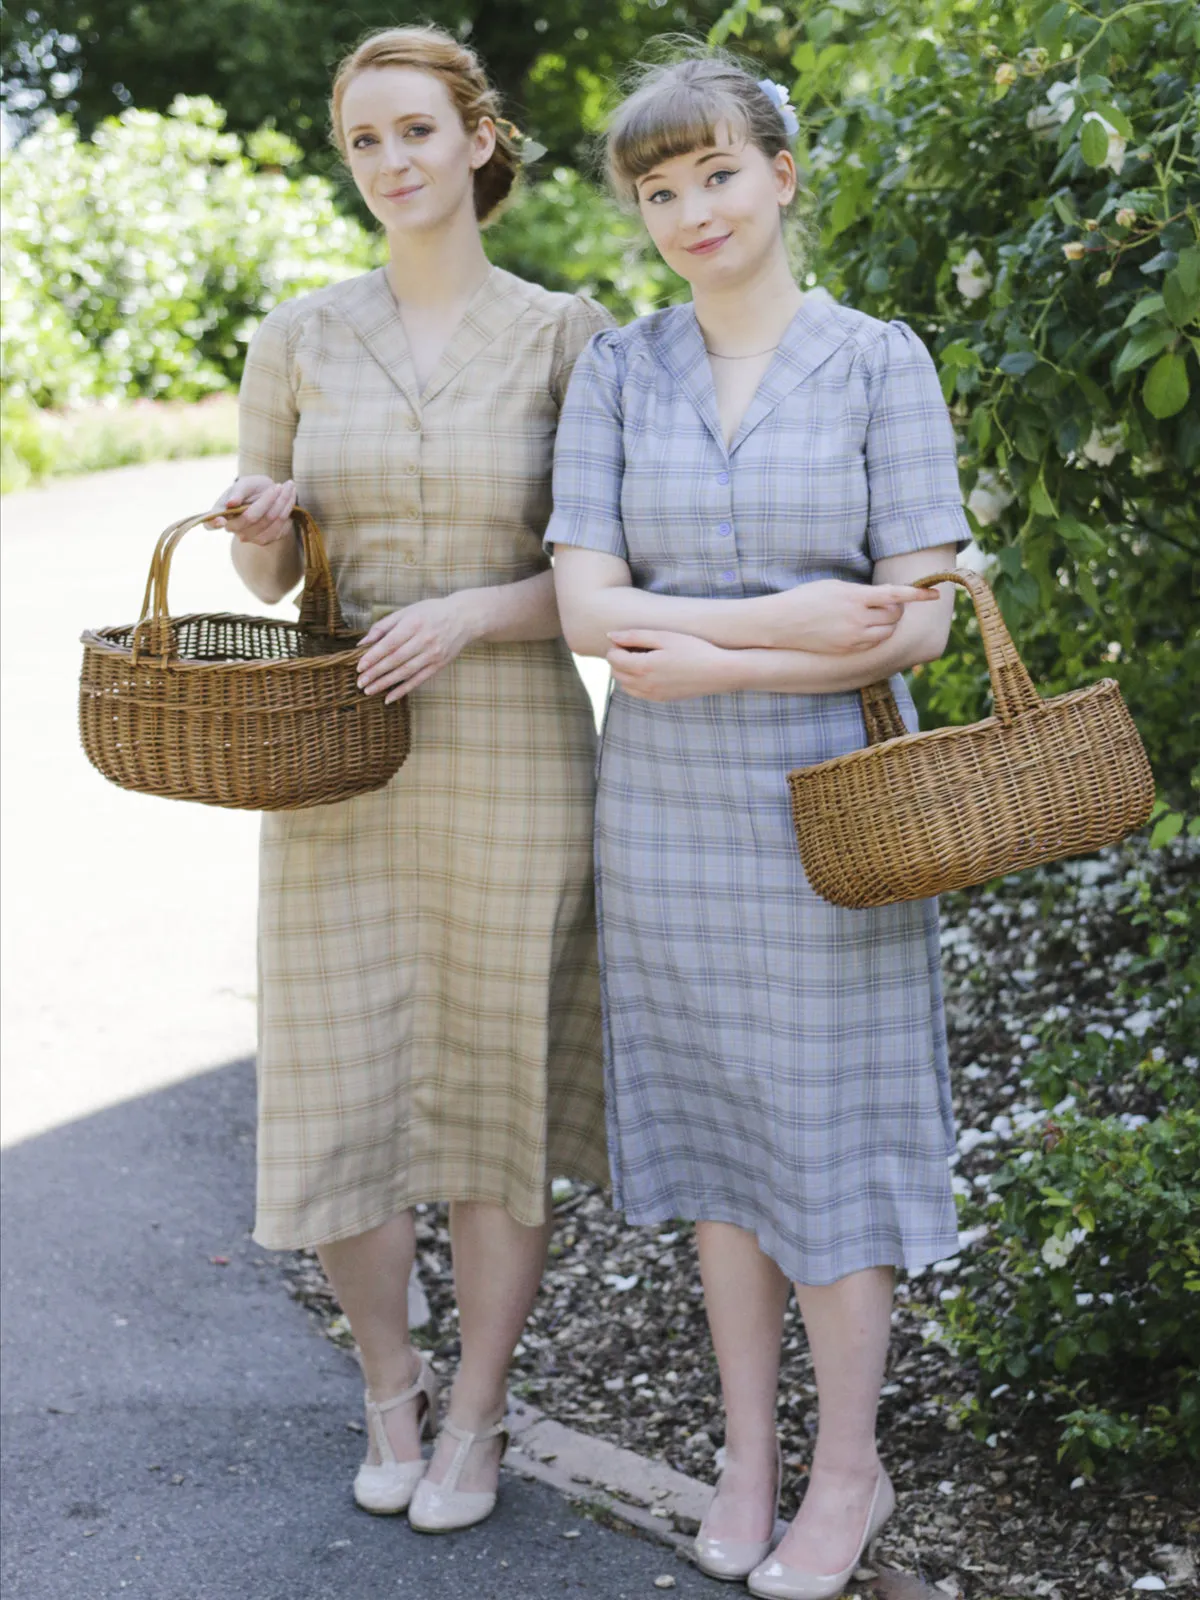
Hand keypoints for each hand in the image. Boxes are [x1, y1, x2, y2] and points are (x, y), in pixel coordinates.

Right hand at [206, 476, 296, 545]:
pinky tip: (290, 498)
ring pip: (268, 521)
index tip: (220, 520)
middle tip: (278, 485)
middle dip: (267, 499)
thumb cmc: (251, 488)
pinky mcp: (265, 540)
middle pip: (250, 517)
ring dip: (282, 502)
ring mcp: (249, 537)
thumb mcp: (244, 484)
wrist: (268, 495)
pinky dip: (287, 509)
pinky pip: (280, 526)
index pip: (210, 524)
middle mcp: (233, 528)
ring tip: (289, 486)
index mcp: (221, 513)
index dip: (213, 523)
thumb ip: (238, 491)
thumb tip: (231, 503)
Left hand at [357, 594, 478, 702]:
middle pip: (395, 660)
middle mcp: (424, 640)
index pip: (389, 644)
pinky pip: (418, 680)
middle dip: (376, 673)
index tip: (359, 667)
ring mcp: (433, 654)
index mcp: (413, 624)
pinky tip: (389, 698)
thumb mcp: (406, 612)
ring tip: (369, 690)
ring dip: (386, 683)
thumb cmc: (430, 612)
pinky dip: (403, 690)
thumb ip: (383, 626)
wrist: (464, 618)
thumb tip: (362, 643)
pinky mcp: (439, 665)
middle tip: (360, 683)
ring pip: (405, 672)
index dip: (373, 656)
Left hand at [607, 629, 737, 701]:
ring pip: (624, 685)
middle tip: (635, 645)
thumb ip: (634, 636)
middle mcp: (643, 685)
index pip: (612, 658)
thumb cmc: (694, 649)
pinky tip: (651, 669)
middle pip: (616, 672)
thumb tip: (610, 635)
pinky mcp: (661, 699)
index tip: (631, 638)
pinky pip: (637, 693)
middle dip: (619, 658)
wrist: (719, 672)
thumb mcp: (664, 637)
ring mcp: (652, 695)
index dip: (617, 645)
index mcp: (642, 667)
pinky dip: (636, 681)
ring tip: (643, 656)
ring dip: (626, 671)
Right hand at [769, 579, 937, 653]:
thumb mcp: (835, 586)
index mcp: (855, 597)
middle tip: (888, 602)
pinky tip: (867, 628)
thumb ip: (861, 592)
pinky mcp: (848, 650)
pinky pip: (875, 642)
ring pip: (887, 630)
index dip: (918, 594)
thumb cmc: (806, 598)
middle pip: (894, 614)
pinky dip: (878, 634)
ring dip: (888, 622)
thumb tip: (883, 597)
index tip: (934, 594)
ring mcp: (853, 637)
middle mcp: (857, 618)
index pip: (895, 595)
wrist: (782, 623)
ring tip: (876, 615)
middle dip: (897, 608)